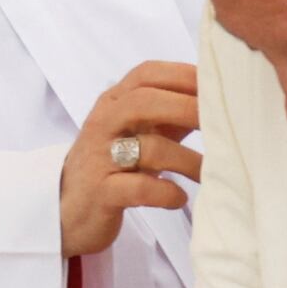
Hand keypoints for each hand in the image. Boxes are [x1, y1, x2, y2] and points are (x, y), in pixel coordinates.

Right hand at [61, 61, 205, 256]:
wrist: (66, 212)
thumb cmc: (113, 167)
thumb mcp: (138, 133)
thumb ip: (170, 114)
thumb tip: (219, 98)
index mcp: (114, 103)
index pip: (146, 74)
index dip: (183, 76)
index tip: (218, 88)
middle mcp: (104, 124)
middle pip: (144, 101)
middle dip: (187, 108)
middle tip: (220, 125)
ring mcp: (100, 158)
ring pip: (148, 148)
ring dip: (188, 161)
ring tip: (209, 174)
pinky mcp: (101, 193)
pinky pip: (140, 188)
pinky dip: (166, 193)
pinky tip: (179, 198)